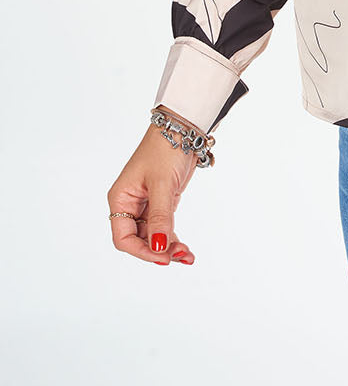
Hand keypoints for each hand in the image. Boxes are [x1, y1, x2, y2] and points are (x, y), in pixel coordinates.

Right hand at [107, 118, 199, 266]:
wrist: (183, 128)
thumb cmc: (165, 149)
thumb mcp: (162, 184)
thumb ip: (161, 217)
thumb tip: (158, 247)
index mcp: (120, 199)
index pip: (123, 238)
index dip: (141, 251)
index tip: (162, 257)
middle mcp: (130, 204)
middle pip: (139, 240)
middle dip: (158, 251)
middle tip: (181, 257)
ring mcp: (146, 204)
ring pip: (153, 236)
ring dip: (168, 248)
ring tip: (188, 256)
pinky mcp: (161, 202)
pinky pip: (164, 228)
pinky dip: (173, 239)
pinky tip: (186, 250)